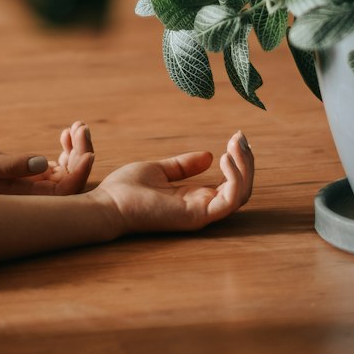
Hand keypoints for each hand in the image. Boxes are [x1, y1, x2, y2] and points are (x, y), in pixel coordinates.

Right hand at [0, 114, 94, 194]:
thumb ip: (11, 165)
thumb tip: (44, 164)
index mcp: (21, 199)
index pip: (64, 194)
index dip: (80, 174)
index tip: (87, 149)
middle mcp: (29, 198)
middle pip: (70, 184)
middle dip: (80, 154)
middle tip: (80, 127)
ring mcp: (29, 188)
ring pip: (65, 175)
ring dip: (75, 151)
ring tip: (76, 128)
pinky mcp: (24, 178)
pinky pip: (55, 169)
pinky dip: (64, 152)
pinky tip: (65, 134)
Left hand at [92, 131, 253, 236]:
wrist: (107, 204)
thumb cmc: (126, 189)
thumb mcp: (159, 170)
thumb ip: (183, 166)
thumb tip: (209, 155)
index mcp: (194, 199)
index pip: (229, 185)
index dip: (238, 161)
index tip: (236, 137)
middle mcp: (202, 208)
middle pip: (241, 189)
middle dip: (246, 161)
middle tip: (240, 137)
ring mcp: (201, 214)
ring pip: (241, 194)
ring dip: (244, 167)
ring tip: (235, 144)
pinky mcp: (198, 216)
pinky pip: (230, 200)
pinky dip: (235, 178)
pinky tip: (225, 158)